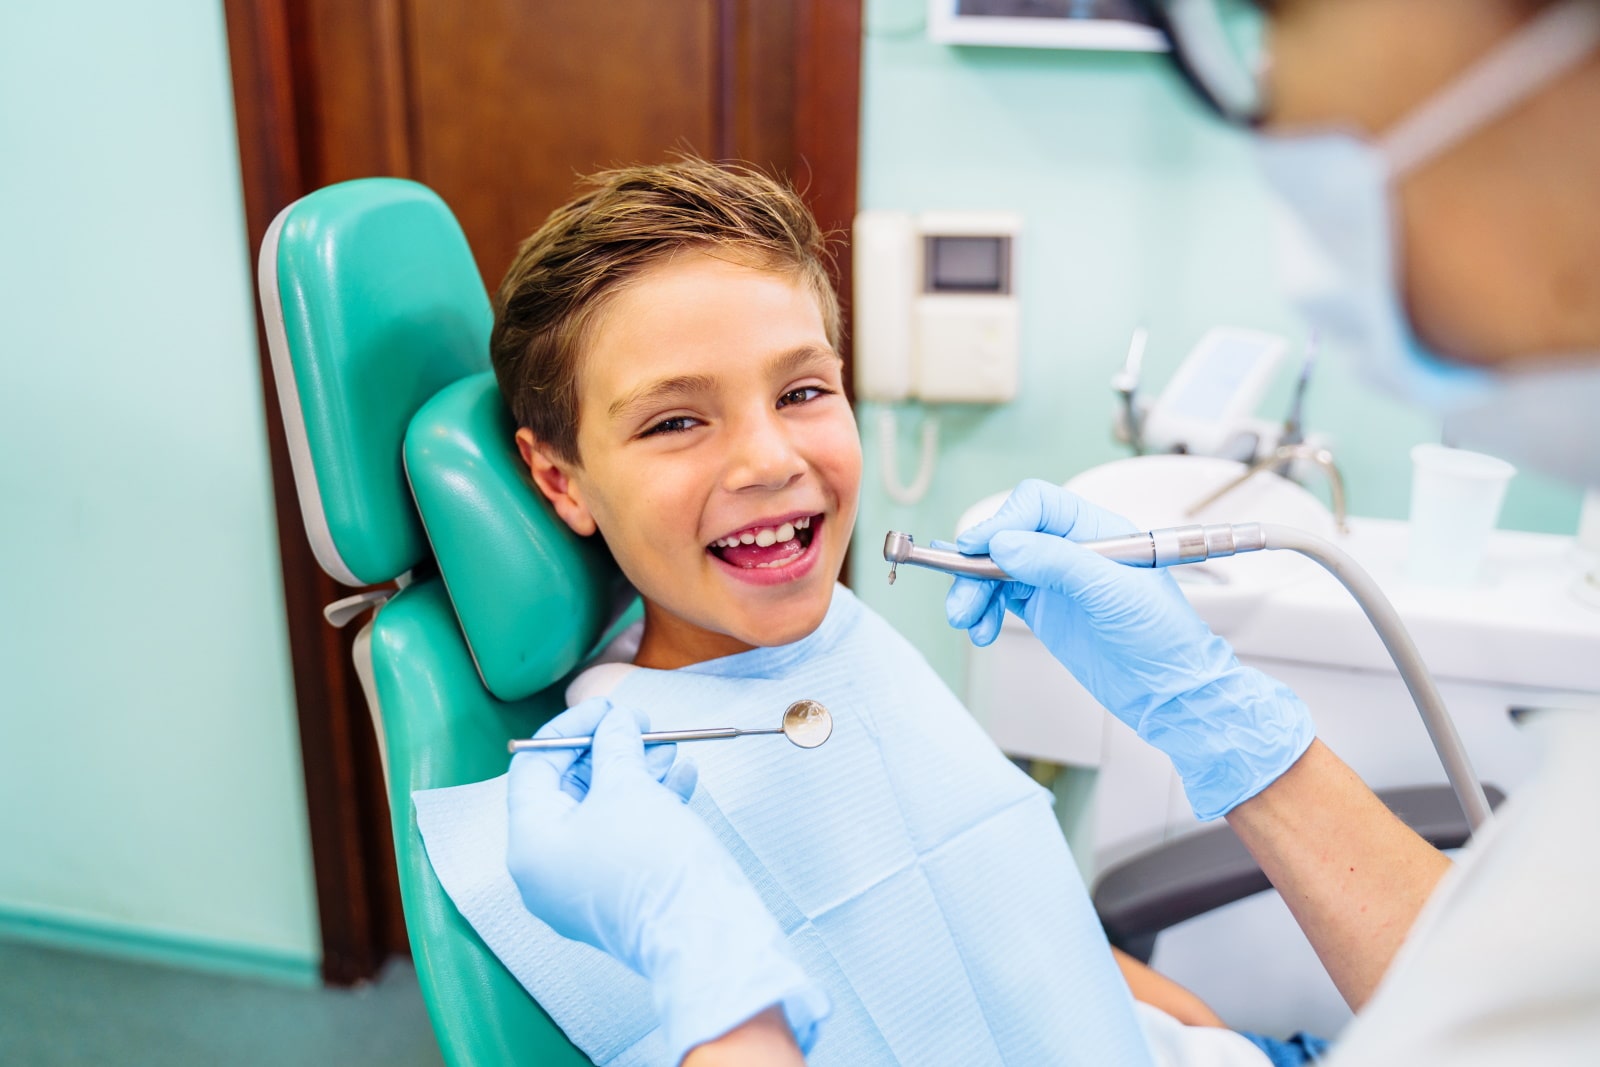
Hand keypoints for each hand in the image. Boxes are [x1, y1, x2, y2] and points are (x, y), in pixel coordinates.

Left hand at [506, 698, 826, 1062]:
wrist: (703, 937)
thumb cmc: (654, 863)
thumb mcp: (628, 788)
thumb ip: (614, 746)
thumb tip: (614, 722)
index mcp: (530, 845)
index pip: (533, 768)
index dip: (570, 728)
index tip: (608, 708)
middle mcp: (546, 870)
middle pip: (568, 789)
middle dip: (609, 750)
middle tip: (641, 722)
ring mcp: (580, 886)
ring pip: (601, 811)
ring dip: (635, 771)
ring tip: (670, 746)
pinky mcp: (615, 895)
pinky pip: (623, 837)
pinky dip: (649, 803)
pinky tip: (681, 777)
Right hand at [945, 479, 1313, 819]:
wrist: (1169, 693)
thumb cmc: (1162, 637)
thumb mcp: (1114, 593)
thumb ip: (1058, 562)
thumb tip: (1003, 544)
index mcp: (1097, 529)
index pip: (1037, 505)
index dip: (1003, 520)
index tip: (976, 548)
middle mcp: (1072, 548)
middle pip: (1008, 537)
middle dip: (978, 564)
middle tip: (963, 597)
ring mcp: (1055, 579)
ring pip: (996, 569)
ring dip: (974, 591)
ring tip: (966, 620)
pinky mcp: (1044, 609)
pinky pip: (999, 599)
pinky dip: (984, 612)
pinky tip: (982, 630)